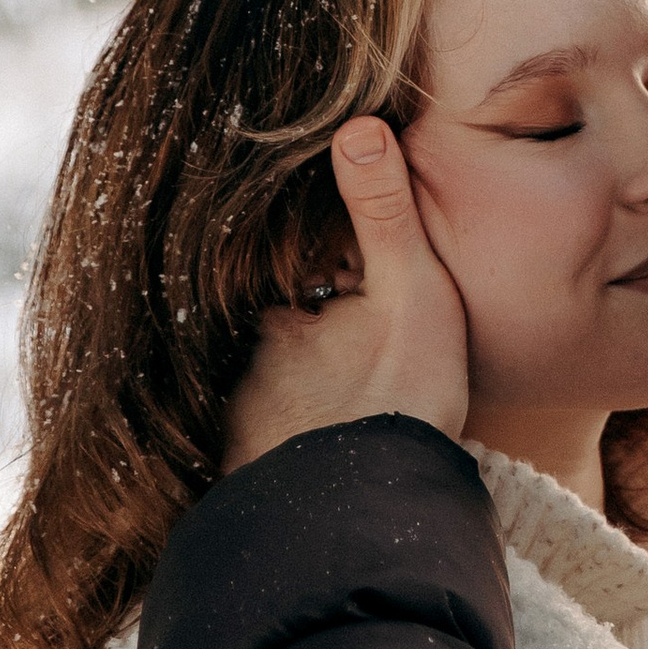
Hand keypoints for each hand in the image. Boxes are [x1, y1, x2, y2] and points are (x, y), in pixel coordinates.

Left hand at [223, 118, 471, 470]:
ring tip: (335, 394)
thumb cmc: (399, 401)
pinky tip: (318, 442)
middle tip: (346, 346)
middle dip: (300, 333)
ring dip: (291, 389)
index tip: (343, 278)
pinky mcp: (253, 480)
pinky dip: (286, 435)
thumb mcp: (409, 292)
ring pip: (265, 389)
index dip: (316, 274)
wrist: (377, 522)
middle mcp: (238, 372)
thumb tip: (356, 126)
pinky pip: (266, 440)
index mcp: (270, 317)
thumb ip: (383, 212)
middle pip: (272, 334)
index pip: (282, 275)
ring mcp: (240, 431)